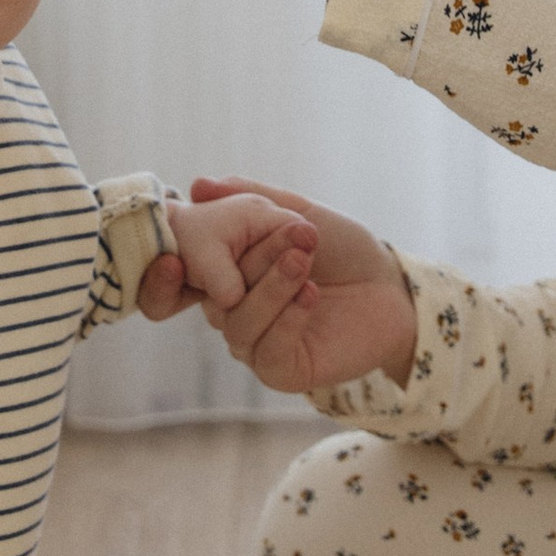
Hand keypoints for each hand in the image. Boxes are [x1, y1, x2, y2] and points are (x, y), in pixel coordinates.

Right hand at [139, 176, 416, 397]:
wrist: (392, 285)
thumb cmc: (343, 248)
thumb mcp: (296, 212)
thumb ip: (250, 198)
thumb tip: (198, 185)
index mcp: (225, 277)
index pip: (174, 284)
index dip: (163, 276)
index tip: (171, 255)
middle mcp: (232, 312)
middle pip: (212, 296)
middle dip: (252, 261)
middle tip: (293, 235)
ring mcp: (255, 344)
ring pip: (237, 323)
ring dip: (272, 287)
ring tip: (305, 261)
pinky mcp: (283, 369)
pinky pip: (266, 350)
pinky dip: (287, 317)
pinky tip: (312, 294)